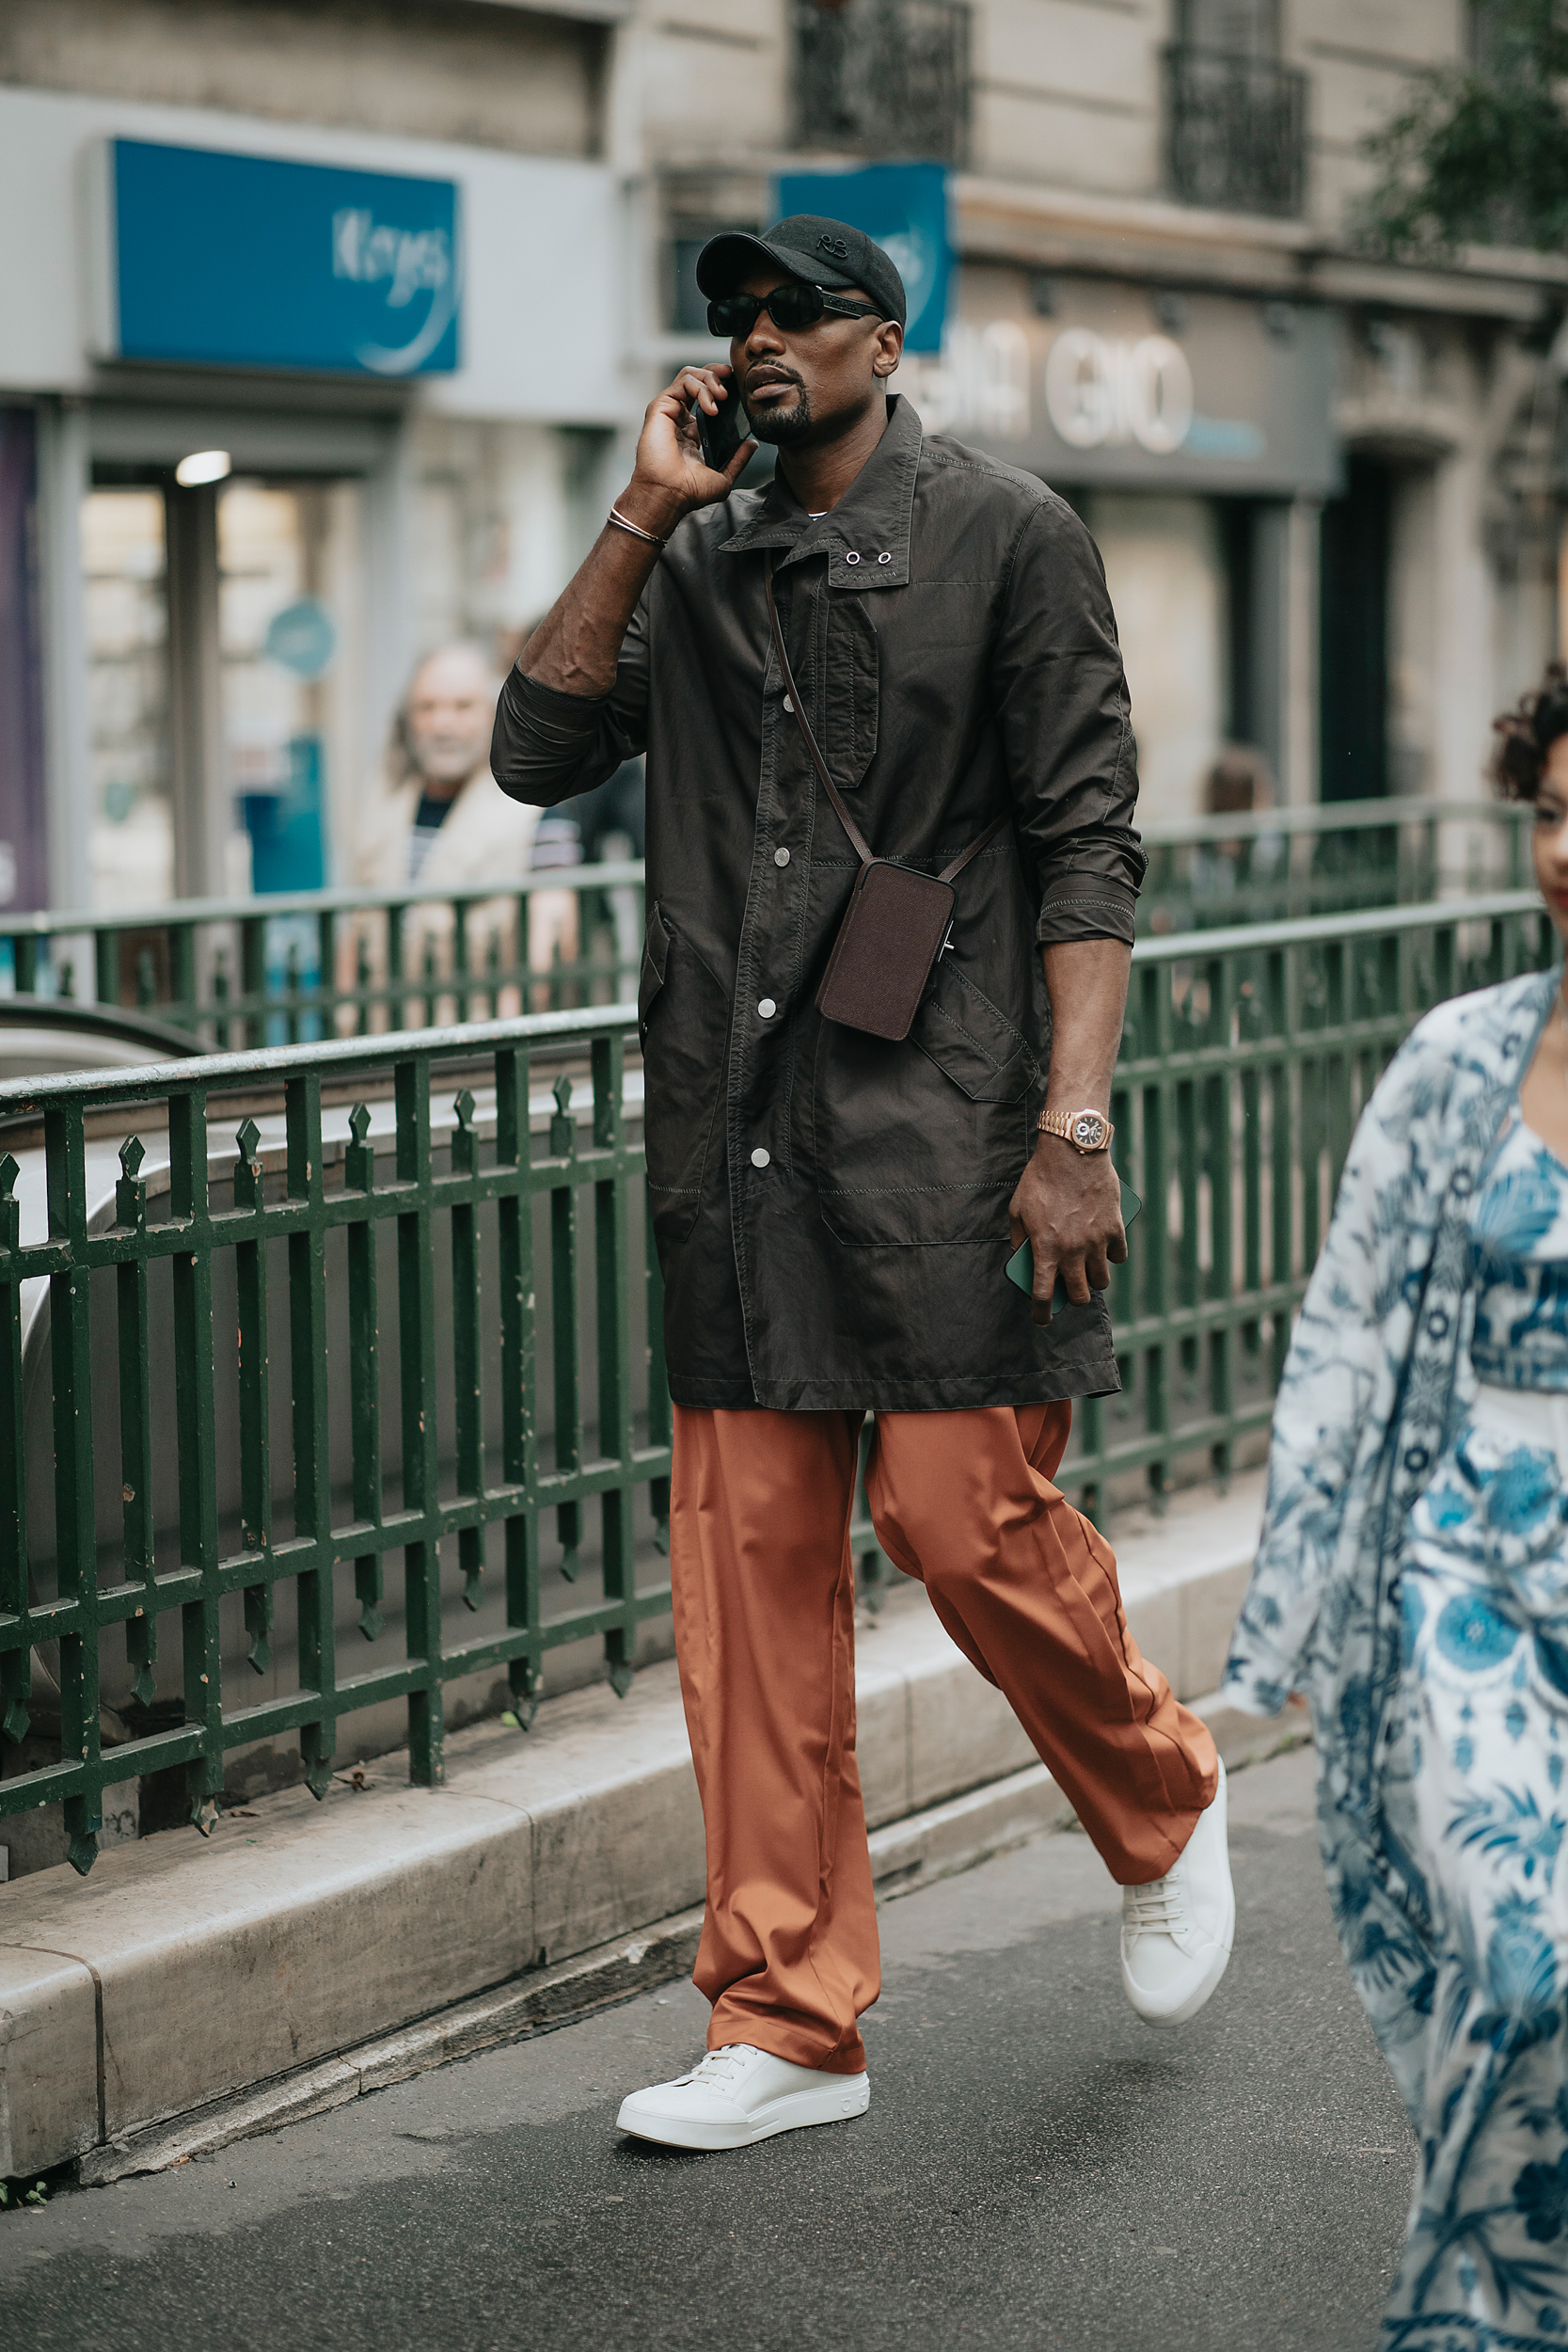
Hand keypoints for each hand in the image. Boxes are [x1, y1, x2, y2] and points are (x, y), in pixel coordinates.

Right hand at [619, 365, 756, 538]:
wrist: (670, 494)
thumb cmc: (690, 491)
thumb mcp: (723, 476)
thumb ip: (738, 459)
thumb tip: (751, 444)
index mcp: (692, 431)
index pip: (707, 398)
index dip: (722, 387)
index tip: (738, 388)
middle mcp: (680, 418)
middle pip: (698, 380)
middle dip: (718, 376)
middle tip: (732, 385)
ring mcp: (669, 411)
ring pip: (690, 375)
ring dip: (710, 379)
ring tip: (723, 396)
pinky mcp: (661, 407)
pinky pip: (682, 382)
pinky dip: (700, 388)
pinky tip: (711, 407)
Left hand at [1008, 1135, 1126, 1326]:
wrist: (1072, 1152)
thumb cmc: (1040, 1180)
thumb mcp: (1018, 1209)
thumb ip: (1019, 1238)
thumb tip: (1024, 1258)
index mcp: (1046, 1250)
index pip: (1043, 1295)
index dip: (1041, 1314)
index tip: (1041, 1320)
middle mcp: (1073, 1251)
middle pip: (1080, 1295)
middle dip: (1073, 1297)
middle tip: (1069, 1288)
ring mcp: (1097, 1242)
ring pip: (1102, 1280)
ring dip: (1094, 1279)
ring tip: (1087, 1268)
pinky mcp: (1115, 1228)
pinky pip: (1119, 1256)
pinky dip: (1113, 1256)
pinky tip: (1105, 1249)